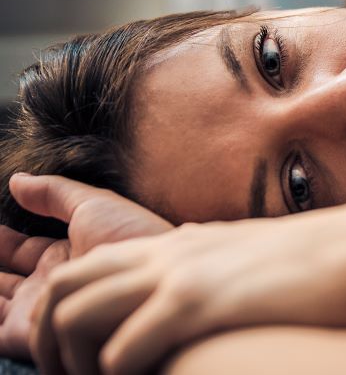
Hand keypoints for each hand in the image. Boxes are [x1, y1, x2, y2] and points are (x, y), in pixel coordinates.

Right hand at [4, 174, 173, 365]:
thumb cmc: (137, 239)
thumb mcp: (94, 207)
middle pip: (3, 279)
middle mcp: (50, 287)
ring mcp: (43, 313)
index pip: (16, 250)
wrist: (159, 280)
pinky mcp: (36, 337)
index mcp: (61, 257)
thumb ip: (55, 194)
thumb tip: (16, 180)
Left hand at [31, 204, 345, 374]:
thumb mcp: (255, 248)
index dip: (66, 315)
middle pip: (64, 286)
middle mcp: (166, 253)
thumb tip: (200, 243)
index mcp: (178, 242)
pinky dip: (118, 374)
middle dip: (48, 338)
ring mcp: (179, 274)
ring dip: (73, 361)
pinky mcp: (198, 301)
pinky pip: (122, 348)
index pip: (87, 269)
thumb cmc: (319, 257)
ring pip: (75, 313)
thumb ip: (218, 250)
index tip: (81, 358)